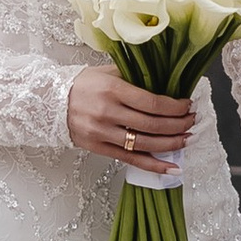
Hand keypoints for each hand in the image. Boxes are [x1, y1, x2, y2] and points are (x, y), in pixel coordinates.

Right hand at [67, 68, 196, 163]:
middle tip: (191, 122)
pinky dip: (153, 166)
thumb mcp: (107, 72)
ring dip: (170, 144)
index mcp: (113, 90)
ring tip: (186, 139)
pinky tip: (171, 168)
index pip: (153, 102)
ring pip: (144, 144)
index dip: (175, 107)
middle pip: (152, 125)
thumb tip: (167, 86)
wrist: (49, 102)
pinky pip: (131, 160)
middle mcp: (108, 112)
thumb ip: (134, 78)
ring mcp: (103, 133)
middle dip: (177, 125)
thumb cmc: (82, 84)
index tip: (187, 106)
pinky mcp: (99, 148)